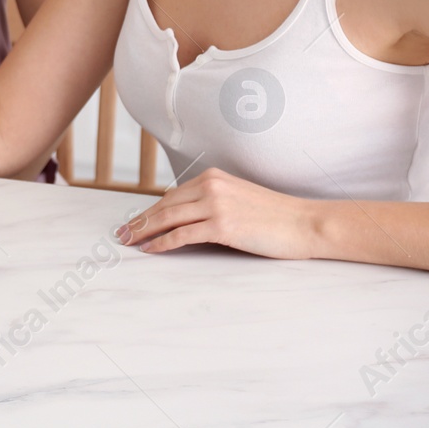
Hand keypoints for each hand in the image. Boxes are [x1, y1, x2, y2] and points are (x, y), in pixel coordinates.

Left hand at [119, 167, 318, 258]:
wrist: (306, 223)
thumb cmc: (276, 216)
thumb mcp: (239, 199)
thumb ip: (213, 202)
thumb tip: (187, 218)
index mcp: (213, 178)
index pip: (172, 195)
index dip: (151, 210)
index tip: (136, 221)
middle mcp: (211, 186)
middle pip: (165, 205)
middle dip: (140, 221)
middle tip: (122, 234)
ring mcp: (216, 205)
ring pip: (168, 218)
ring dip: (145, 231)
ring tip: (130, 242)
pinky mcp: (222, 225)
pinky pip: (183, 235)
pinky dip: (163, 243)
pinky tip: (151, 249)